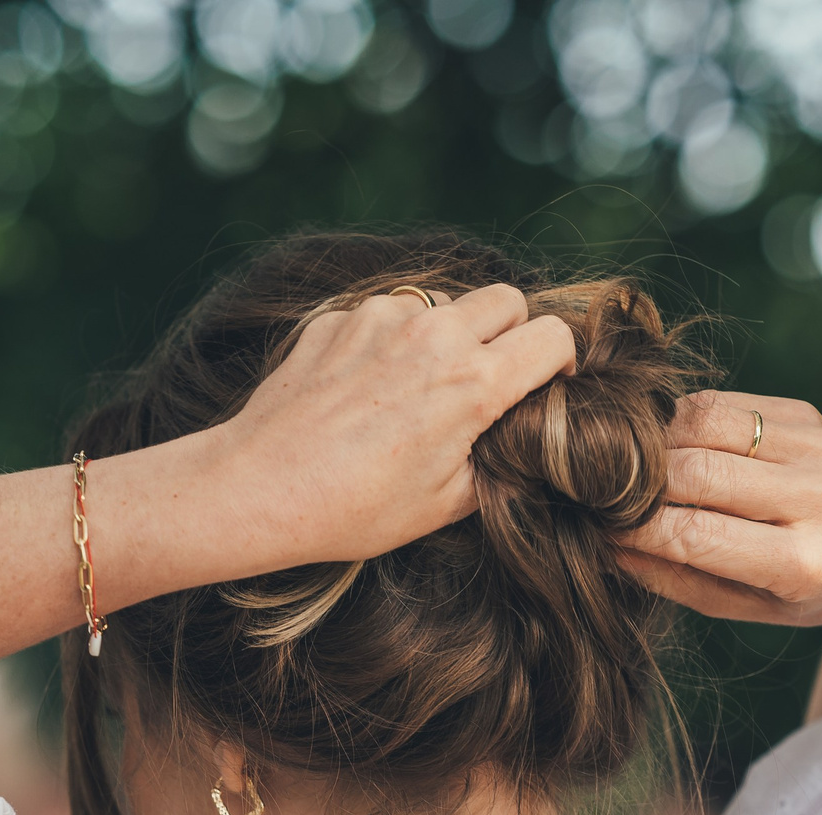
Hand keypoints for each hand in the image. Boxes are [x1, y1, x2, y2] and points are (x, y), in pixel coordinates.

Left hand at [206, 284, 578, 570]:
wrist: (261, 487)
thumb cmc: (354, 508)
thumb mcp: (445, 503)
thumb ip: (497, 460)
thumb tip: (516, 440)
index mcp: (472, 384)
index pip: (553, 336)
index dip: (560, 360)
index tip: (545, 382)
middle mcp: (434, 336)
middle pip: (506, 299)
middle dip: (511, 332)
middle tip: (490, 375)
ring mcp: (383, 318)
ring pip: (445, 302)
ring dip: (448, 332)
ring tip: (421, 385)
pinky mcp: (341, 316)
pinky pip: (388, 313)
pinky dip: (392, 339)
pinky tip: (369, 385)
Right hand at [614, 392, 821, 626]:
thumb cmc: (814, 587)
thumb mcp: (753, 608)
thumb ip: (680, 581)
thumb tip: (607, 546)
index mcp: (804, 563)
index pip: (696, 535)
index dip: (636, 529)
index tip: (602, 529)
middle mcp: (817, 499)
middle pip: (696, 472)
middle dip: (638, 483)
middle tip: (609, 496)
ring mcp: (816, 448)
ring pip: (703, 424)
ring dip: (656, 443)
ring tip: (638, 469)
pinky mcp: (807, 413)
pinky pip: (723, 404)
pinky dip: (684, 422)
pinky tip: (675, 446)